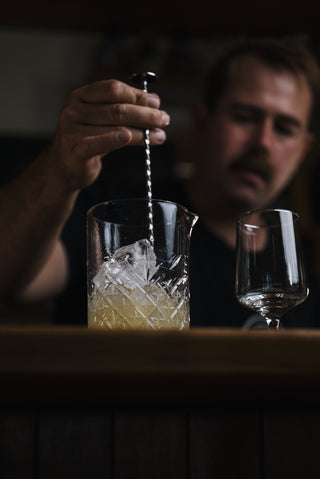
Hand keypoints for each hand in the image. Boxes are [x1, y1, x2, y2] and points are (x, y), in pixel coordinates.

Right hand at [45, 79, 169, 190]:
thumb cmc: (88, 138)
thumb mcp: (102, 119)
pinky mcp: (74, 152)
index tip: (156, 103)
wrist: (66, 166)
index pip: (112, 89)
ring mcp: (72, 131)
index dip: (137, 95)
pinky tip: (128, 137)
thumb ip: (123, 108)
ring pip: (114, 128)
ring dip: (142, 132)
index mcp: (81, 95)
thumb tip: (154, 100)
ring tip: (159, 136)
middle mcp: (73, 110)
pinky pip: (97, 144)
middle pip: (117, 109)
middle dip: (145, 115)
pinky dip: (113, 140)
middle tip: (164, 120)